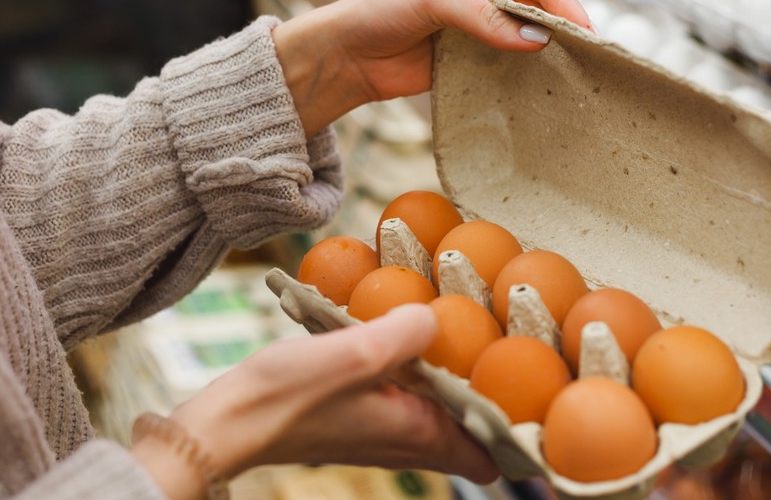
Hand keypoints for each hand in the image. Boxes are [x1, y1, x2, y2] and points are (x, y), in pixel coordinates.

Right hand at [132, 304, 496, 498]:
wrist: (225, 424)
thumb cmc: (284, 398)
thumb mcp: (350, 354)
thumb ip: (402, 333)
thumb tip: (439, 315)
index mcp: (417, 434)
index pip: (493, 456)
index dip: (522, 435)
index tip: (545, 397)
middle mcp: (407, 440)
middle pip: (473, 431)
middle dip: (497, 398)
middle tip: (515, 349)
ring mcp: (383, 430)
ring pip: (442, 412)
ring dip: (458, 382)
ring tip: (471, 333)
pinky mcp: (360, 414)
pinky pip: (410, 396)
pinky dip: (422, 373)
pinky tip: (408, 333)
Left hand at [271, 0, 591, 134]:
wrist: (351, 54)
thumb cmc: (386, 11)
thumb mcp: (436, 1)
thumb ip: (484, 18)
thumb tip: (536, 41)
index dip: (565, 5)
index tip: (585, 34)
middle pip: (545, 8)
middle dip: (567, 30)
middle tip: (592, 59)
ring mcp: (488, 25)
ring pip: (534, 37)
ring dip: (553, 55)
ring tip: (578, 77)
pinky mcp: (481, 56)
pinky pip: (516, 64)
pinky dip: (532, 75)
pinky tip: (548, 90)